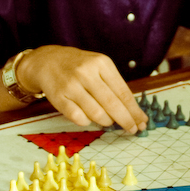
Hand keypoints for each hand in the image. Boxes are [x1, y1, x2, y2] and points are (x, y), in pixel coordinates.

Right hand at [20, 46, 147, 132]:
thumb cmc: (79, 66)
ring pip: (96, 113)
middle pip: (112, 104)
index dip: (134, 110)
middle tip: (133, 129)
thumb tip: (132, 111)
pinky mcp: (59, 97)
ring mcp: (72, 85)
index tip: (142, 121)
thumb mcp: (99, 66)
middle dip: (126, 120)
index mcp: (102, 63)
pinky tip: (89, 118)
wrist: (47, 60)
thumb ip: (114, 85)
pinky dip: (87, 122)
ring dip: (106, 121)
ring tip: (107, 120)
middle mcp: (87, 73)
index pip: (123, 92)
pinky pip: (78, 117)